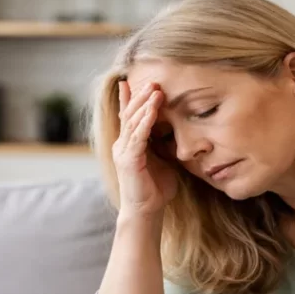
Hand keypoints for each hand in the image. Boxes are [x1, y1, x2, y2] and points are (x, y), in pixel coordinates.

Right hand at [112, 80, 178, 216]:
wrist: (146, 212)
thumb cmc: (155, 190)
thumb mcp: (161, 161)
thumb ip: (161, 145)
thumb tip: (172, 131)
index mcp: (129, 145)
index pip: (127, 117)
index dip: (128, 99)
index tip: (130, 81)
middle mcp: (122, 146)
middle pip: (130, 115)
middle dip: (140, 97)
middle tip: (153, 81)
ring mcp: (123, 152)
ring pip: (133, 123)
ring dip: (144, 105)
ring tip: (155, 90)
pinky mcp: (129, 161)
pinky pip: (138, 137)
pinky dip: (145, 122)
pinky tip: (152, 111)